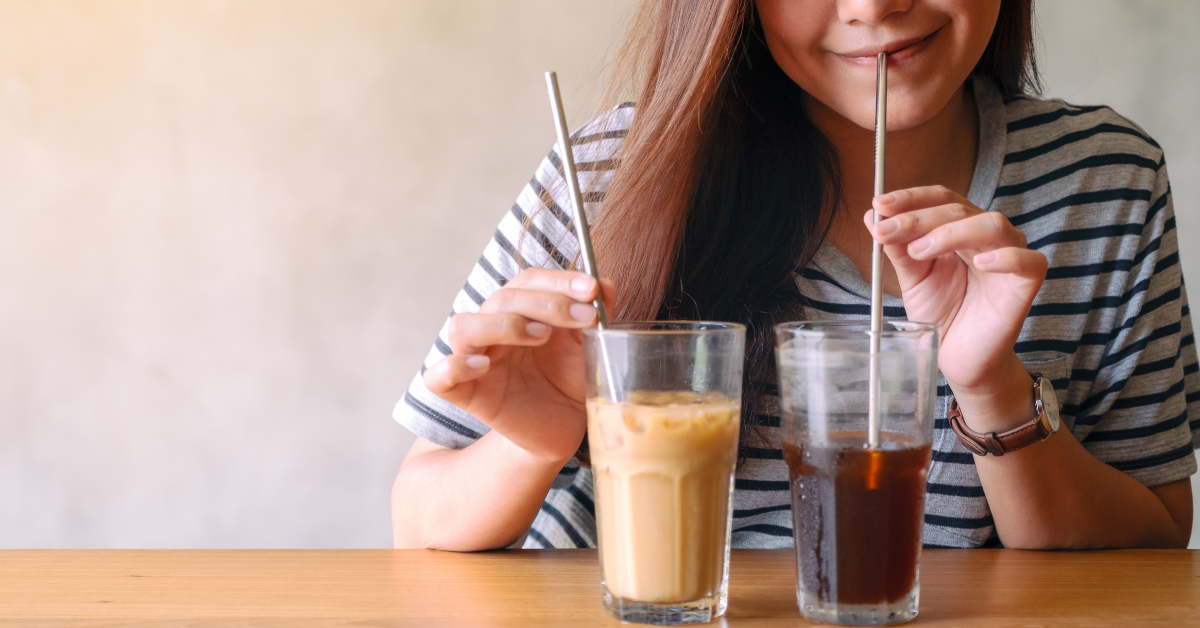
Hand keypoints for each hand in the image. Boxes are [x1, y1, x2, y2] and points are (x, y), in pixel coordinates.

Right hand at [422, 268, 615, 462]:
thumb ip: (594, 313)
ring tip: (541, 336)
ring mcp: (474, 359)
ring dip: (503, 325)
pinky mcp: (465, 394)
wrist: (563, 428)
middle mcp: (492, 328)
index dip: (558, 281)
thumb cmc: (569, 380)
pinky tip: (483, 366)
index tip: (591, 289)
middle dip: (547, 303)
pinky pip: (438, 376)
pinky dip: (455, 366)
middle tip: (584, 318)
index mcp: (519, 310)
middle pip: (501, 299)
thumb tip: (604, 286)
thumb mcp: (589, 344)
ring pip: (462, 327)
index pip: (526, 281)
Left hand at [865, 186, 1046, 428]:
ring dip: (951, 232)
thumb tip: (873, 216)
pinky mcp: (1027, 282)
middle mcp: (986, 235)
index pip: (940, 198)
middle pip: (958, 209)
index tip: (880, 204)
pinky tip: (982, 264)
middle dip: (918, 218)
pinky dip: (1005, 258)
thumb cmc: (942, 313)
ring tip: (920, 250)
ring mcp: (1010, 255)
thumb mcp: (912, 278)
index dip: (911, 198)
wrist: (959, 356)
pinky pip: (1027, 261)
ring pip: (991, 225)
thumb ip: (897, 248)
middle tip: (887, 230)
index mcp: (959, 228)